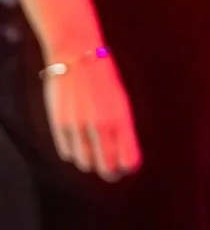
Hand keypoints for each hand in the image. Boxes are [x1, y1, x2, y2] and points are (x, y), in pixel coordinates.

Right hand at [43, 55, 141, 179]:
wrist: (77, 57)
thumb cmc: (104, 79)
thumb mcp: (121, 101)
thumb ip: (121, 127)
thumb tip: (124, 154)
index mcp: (121, 119)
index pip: (128, 159)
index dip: (129, 167)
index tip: (130, 167)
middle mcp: (100, 126)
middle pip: (106, 167)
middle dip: (111, 172)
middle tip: (113, 172)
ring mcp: (78, 127)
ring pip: (85, 163)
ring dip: (92, 163)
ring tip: (97, 156)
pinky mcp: (60, 126)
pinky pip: (68, 153)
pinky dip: (75, 153)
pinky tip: (80, 144)